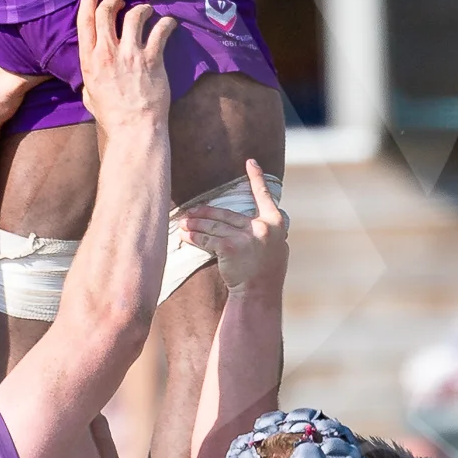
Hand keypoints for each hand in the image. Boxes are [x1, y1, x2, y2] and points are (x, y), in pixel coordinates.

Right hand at [74, 0, 174, 140]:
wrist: (134, 128)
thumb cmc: (111, 116)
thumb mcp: (89, 94)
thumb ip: (89, 77)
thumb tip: (92, 71)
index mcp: (89, 60)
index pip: (85, 21)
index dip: (89, 2)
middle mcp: (108, 52)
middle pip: (107, 12)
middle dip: (113, 1)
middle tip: (120, 1)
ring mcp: (131, 54)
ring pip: (134, 15)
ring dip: (141, 8)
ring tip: (146, 10)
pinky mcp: (152, 58)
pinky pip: (161, 31)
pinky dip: (167, 23)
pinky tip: (170, 23)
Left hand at [172, 159, 286, 293]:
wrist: (259, 295)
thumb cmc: (265, 273)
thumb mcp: (275, 248)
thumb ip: (265, 230)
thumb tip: (251, 217)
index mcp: (275, 223)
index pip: (264, 196)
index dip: (256, 178)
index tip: (250, 161)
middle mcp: (261, 226)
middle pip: (226, 213)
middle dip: (204, 213)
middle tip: (189, 212)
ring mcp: (246, 236)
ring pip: (213, 224)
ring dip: (194, 224)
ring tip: (181, 223)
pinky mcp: (229, 246)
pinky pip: (207, 238)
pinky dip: (193, 236)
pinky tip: (184, 235)